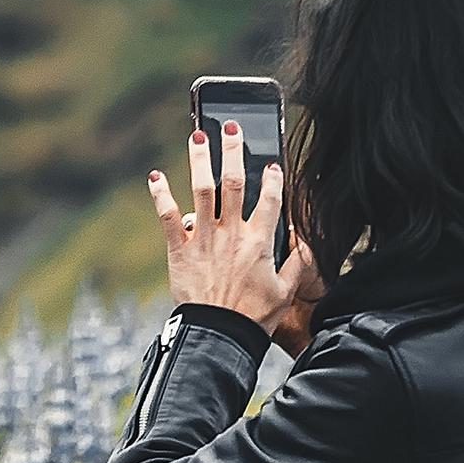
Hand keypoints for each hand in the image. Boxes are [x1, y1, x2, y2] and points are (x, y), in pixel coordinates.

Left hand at [146, 120, 312, 340]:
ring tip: (196, 136)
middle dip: (233, 150)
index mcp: (260, 241)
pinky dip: (160, 195)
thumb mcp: (286, 290)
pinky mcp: (179, 250)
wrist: (218, 336)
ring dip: (199, 160)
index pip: (269, 199)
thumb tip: (309, 241)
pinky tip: (154, 176)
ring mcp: (204, 239)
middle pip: (234, 182)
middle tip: (230, 126)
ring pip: (202, 190)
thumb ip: (298, 262)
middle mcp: (231, 233)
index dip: (272, 178)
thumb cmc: (253, 316)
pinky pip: (168, 217)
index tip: (272, 162)